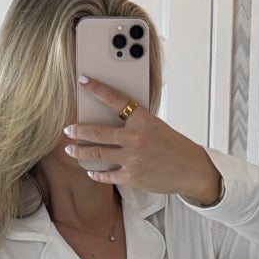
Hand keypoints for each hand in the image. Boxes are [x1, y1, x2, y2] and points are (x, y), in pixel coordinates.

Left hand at [63, 77, 220, 202]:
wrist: (190, 169)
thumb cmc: (173, 146)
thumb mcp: (156, 126)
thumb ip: (135, 123)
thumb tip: (109, 121)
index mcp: (143, 120)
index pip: (116, 99)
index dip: (98, 89)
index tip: (83, 81)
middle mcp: (136, 139)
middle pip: (98, 133)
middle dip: (78, 131)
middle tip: (68, 129)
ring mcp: (133, 159)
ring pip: (97, 155)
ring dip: (80, 152)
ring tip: (70, 149)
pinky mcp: (132, 177)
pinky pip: (106, 175)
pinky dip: (96, 173)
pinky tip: (90, 170)